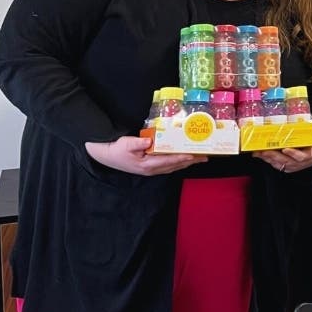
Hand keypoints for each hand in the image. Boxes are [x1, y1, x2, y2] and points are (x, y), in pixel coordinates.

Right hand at [85, 135, 206, 175]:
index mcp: (147, 164)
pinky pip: (168, 167)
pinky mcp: (151, 169)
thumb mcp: (126, 144)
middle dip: (190, 161)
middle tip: (204, 157)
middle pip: (174, 165)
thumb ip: (138, 142)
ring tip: (199, 158)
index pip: (168, 161)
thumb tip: (150, 141)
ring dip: (186, 163)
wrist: (107, 156)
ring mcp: (152, 171)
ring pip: (173, 167)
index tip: (193, 155)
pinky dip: (179, 163)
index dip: (182, 158)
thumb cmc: (117, 149)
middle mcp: (152, 170)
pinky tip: (185, 160)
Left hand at [255, 120, 311, 173]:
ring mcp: (292, 166)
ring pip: (279, 164)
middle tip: (264, 150)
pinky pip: (276, 165)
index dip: (293, 153)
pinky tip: (260, 155)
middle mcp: (299, 163)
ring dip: (267, 158)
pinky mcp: (286, 167)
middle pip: (285, 161)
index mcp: (309, 156)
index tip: (285, 149)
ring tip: (258, 152)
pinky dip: (267, 160)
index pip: (300, 156)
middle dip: (274, 156)